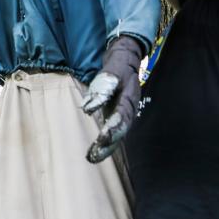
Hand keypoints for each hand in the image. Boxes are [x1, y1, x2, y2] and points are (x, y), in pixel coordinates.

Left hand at [81, 35, 144, 162]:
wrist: (126, 61)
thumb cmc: (119, 66)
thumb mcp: (112, 72)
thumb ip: (102, 88)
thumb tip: (88, 108)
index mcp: (130, 98)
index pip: (122, 115)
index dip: (113, 128)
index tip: (102, 138)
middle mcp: (130, 110)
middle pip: (121, 130)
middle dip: (109, 144)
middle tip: (95, 154)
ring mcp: (125, 114)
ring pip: (118, 135)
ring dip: (106, 148)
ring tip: (92, 157)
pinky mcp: (118, 116)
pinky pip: (113, 133)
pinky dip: (105, 144)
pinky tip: (94, 152)